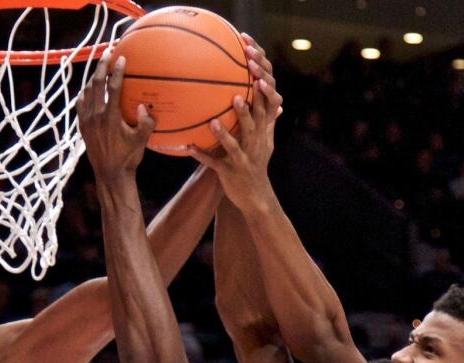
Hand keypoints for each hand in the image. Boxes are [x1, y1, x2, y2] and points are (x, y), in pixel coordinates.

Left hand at [77, 52, 155, 180]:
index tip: (121, 57)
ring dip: (93, 77)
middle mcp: (95, 115)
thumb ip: (146, 123)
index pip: (113, 87)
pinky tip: (90, 89)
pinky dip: (85, 92)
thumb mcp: (141, 141)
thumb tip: (144, 107)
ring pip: (86, 91)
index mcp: (110, 116)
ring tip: (100, 68)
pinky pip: (80, 103)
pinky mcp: (82, 126)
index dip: (117, 70)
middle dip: (101, 65)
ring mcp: (86, 120)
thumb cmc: (128, 157)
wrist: (109, 174)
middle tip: (108, 52)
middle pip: (96, 83)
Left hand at [187, 33, 283, 211]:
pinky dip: (202, 155)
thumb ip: (267, 119)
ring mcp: (243, 159)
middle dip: (249, 103)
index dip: (264, 86)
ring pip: (235, 143)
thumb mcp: (265, 141)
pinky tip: (188, 148)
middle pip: (255, 120)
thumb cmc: (256, 164)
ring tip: (217, 116)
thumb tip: (275, 99)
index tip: (257, 64)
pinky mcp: (229, 173)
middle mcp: (256, 144)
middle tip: (240, 85)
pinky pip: (214, 163)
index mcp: (263, 133)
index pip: (267, 106)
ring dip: (227, 130)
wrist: (255, 196)